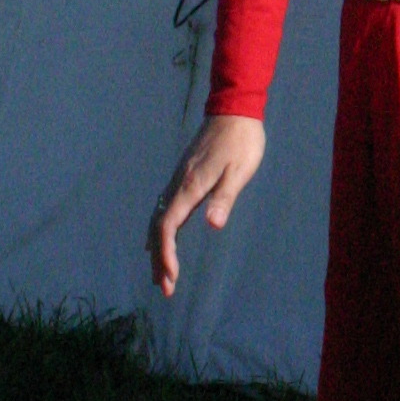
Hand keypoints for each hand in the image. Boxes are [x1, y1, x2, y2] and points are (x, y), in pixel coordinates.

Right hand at [149, 114, 265, 296]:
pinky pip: (164, 210)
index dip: (166, 254)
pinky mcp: (183, 177)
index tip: (172, 276)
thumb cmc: (241, 143)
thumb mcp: (240, 171)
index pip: (167, 227)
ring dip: (157, 249)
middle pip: (157, 228)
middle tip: (165, 289)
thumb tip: (213, 225)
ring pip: (158, 220)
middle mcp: (178, 186)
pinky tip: (164, 240)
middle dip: (158, 260)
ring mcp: (178, 181)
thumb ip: (225, 197)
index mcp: (190, 187)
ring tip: (161, 274)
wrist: (233, 111)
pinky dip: (160, 232)